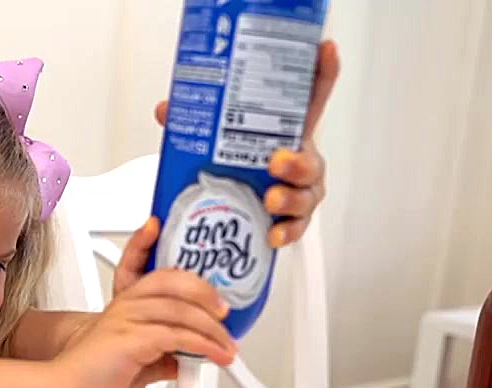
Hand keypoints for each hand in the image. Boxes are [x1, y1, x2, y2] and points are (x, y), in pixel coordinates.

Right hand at [53, 270, 234, 387]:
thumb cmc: (91, 379)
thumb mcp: (137, 364)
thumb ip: (162, 357)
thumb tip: (185, 362)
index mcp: (127, 304)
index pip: (162, 275)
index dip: (187, 274)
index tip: (210, 287)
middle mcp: (127, 305)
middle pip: (175, 281)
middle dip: (207, 295)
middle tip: (225, 315)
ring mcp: (127, 319)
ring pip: (181, 309)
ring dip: (212, 329)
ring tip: (227, 347)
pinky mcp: (130, 339)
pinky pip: (176, 335)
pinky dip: (202, 346)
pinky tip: (214, 356)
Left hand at [153, 39, 339, 248]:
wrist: (228, 211)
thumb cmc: (231, 169)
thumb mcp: (212, 143)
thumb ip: (194, 124)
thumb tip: (167, 110)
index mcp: (283, 133)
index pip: (308, 98)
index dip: (321, 72)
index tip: (324, 49)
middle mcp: (298, 161)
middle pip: (310, 158)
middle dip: (298, 160)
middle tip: (276, 161)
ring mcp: (299, 192)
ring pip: (308, 194)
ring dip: (291, 197)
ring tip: (270, 199)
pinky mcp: (292, 221)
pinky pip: (297, 227)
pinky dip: (286, 231)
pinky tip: (272, 233)